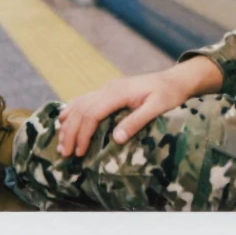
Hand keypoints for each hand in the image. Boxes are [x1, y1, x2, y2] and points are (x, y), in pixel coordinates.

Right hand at [56, 58, 221, 157]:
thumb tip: (116, 138)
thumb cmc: (169, 94)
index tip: (78, 153)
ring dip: (68, 124)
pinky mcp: (109, 91)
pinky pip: (84, 100)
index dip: (82, 134)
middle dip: (70, 133)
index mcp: (117, 92)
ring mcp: (106, 88)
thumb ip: (137, 121)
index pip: (92, 114)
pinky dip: (72, 111)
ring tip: (61, 143)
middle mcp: (108, 88)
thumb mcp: (157, 108)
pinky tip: (64, 120)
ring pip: (79, 104)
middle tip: (64, 154)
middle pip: (81, 110)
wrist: (175, 80)